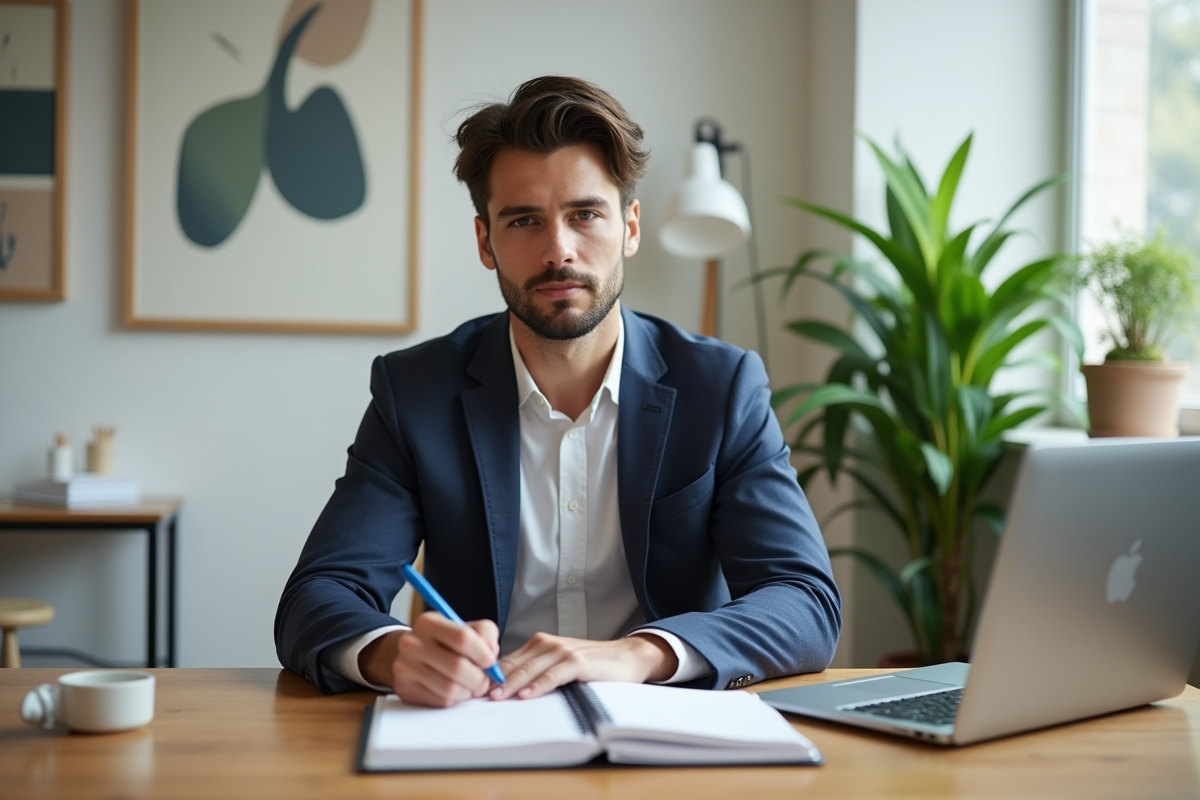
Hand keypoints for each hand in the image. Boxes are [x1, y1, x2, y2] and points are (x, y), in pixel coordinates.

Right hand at [359, 613, 500, 706]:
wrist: (410, 655)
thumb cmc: (444, 642)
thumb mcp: (464, 627)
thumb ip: (485, 633)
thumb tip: (491, 653)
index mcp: (428, 622)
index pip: (462, 638)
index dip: (482, 653)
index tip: (490, 661)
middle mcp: (412, 643)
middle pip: (458, 667)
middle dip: (479, 679)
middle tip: (484, 681)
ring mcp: (405, 668)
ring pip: (450, 688)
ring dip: (467, 691)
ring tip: (469, 686)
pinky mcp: (405, 690)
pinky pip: (440, 700)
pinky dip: (454, 699)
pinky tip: (453, 691)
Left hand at [488, 632, 677, 700]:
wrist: (626, 657)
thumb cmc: (591, 665)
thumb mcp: (558, 665)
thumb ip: (536, 671)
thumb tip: (505, 690)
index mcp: (539, 644)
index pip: (507, 660)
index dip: (489, 675)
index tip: (472, 690)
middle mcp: (547, 644)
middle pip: (514, 663)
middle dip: (494, 680)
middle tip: (475, 695)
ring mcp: (563, 651)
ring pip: (530, 668)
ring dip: (511, 684)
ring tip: (496, 697)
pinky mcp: (578, 661)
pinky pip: (554, 674)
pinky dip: (539, 685)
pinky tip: (527, 695)